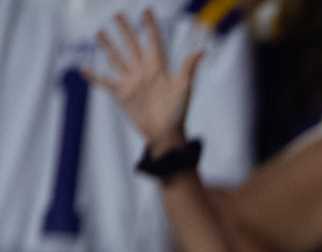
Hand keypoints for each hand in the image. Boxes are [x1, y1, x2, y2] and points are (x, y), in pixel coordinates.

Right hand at [90, 9, 200, 151]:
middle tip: (117, 15)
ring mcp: (131, 81)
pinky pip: (105, 82)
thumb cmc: (177, 112)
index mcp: (158, 68)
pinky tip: (84, 69)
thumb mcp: (184, 88)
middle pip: (132, 45)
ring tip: (100, 32)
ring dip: (108, 46)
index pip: (153, 41)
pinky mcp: (122, 94)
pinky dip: (94, 76)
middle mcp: (143, 71)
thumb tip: (201, 51)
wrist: (165, 134)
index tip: (147, 10)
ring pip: (117, 59)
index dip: (150, 26)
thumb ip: (188, 68)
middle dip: (125, 30)